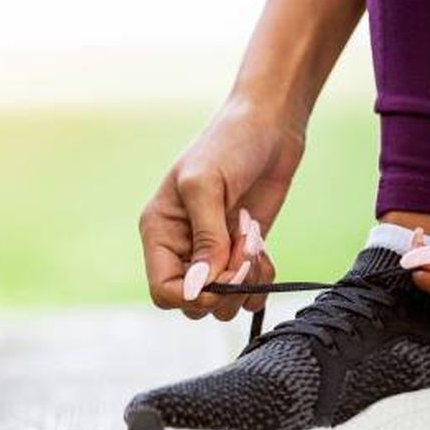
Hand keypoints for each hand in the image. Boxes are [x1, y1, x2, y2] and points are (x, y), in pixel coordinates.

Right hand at [139, 99, 302, 319]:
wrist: (269, 126)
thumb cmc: (229, 144)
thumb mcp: (206, 186)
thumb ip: (205, 239)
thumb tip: (201, 286)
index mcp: (160, 232)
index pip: (163, 291)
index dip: (193, 295)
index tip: (222, 276)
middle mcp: (183, 248)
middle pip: (194, 303)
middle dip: (224, 288)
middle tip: (244, 253)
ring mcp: (214, 253)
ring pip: (222, 304)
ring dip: (245, 283)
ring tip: (253, 245)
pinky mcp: (241, 253)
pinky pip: (248, 290)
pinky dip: (260, 279)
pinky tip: (262, 249)